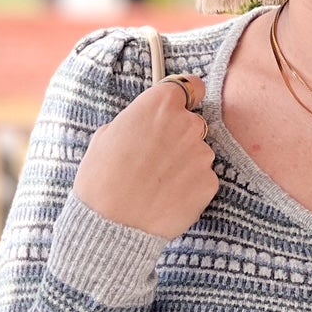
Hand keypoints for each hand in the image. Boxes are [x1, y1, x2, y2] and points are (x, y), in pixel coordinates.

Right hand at [73, 71, 220, 241]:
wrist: (112, 225)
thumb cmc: (101, 179)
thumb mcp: (106, 135)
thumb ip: (136, 121)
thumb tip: (144, 125)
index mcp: (160, 104)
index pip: (191, 87)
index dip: (188, 97)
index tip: (183, 106)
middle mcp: (187, 124)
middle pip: (194, 124)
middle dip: (180, 137)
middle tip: (156, 157)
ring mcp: (202, 154)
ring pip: (199, 153)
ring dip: (185, 163)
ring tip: (158, 182)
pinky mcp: (210, 183)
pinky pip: (203, 178)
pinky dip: (190, 186)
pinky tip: (167, 196)